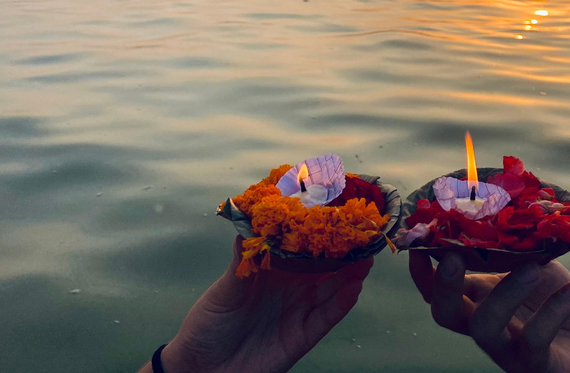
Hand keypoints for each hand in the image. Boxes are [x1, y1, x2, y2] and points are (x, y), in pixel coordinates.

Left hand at [151, 236, 372, 372]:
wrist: (203, 367)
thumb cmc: (209, 323)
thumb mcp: (224, 289)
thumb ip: (241, 261)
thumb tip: (247, 225)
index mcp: (273, 270)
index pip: (302, 247)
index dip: (319, 232)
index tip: (337, 213)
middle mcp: (291, 287)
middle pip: (324, 267)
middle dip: (345, 251)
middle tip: (363, 234)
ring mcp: (299, 311)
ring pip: (331, 289)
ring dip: (350, 275)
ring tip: (366, 258)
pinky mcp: (302, 336)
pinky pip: (325, 318)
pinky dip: (341, 304)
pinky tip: (354, 288)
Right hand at [408, 251, 569, 372]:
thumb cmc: (551, 302)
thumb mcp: (530, 266)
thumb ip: (513, 246)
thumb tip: (508, 206)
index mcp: (475, 300)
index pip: (435, 291)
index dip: (422, 270)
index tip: (420, 239)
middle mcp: (482, 324)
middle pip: (445, 312)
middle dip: (443, 284)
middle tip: (453, 257)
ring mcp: (505, 347)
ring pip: (485, 326)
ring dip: (505, 293)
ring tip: (533, 267)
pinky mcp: (535, 364)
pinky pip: (535, 339)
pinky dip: (553, 311)